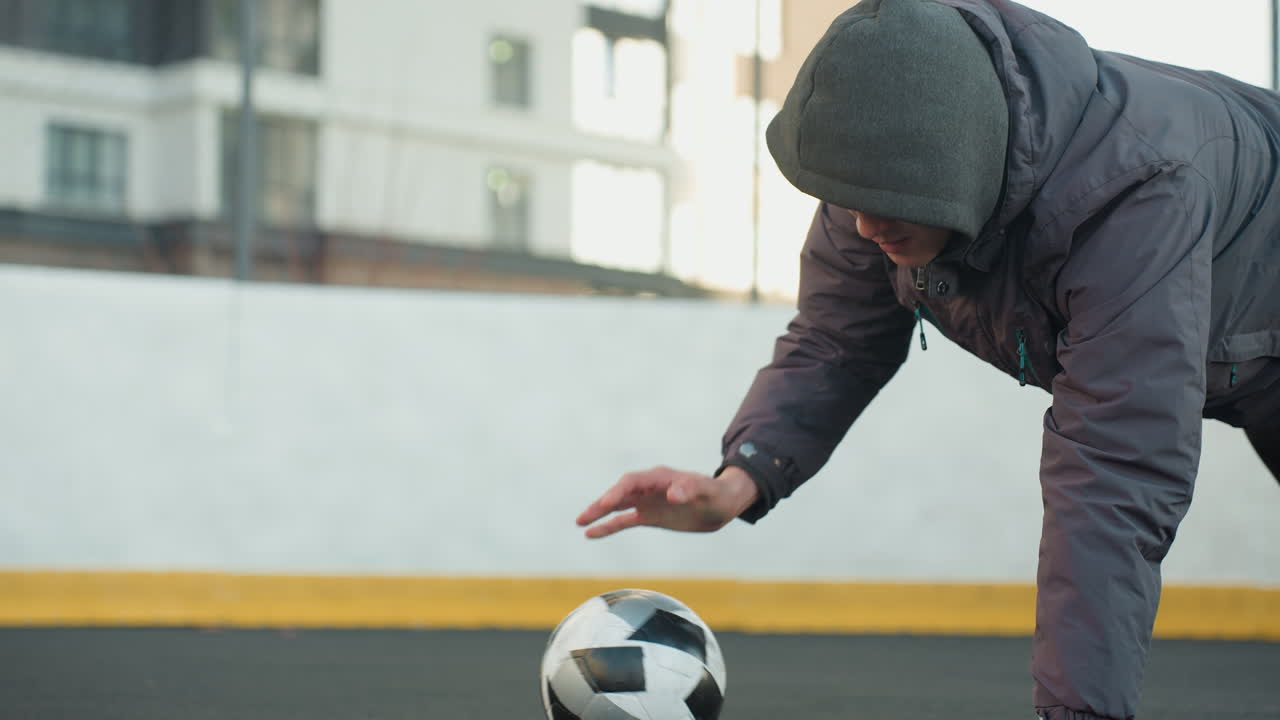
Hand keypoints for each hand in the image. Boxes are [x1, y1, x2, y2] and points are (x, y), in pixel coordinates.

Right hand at [576, 465, 759, 538]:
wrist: (723, 504)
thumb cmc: (716, 494)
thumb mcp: (707, 491)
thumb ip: (691, 489)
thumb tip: (673, 494)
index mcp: (660, 478)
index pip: (632, 482)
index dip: (617, 492)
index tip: (606, 504)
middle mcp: (649, 488)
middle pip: (619, 492)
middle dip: (601, 503)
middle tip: (583, 518)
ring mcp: (648, 502)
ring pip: (618, 506)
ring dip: (599, 514)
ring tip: (580, 523)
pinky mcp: (650, 516)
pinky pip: (625, 521)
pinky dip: (609, 526)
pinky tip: (592, 534)